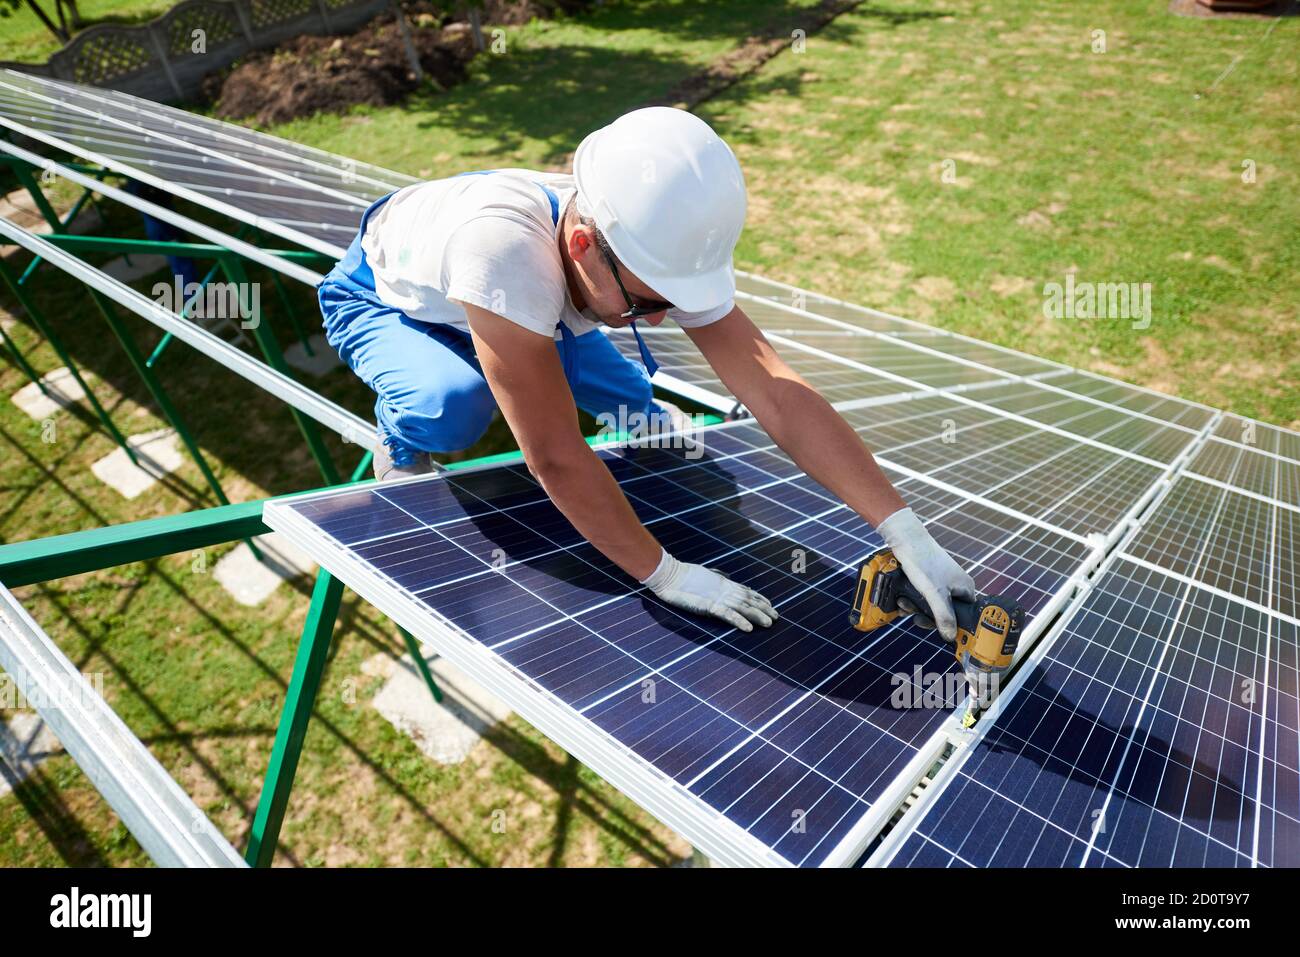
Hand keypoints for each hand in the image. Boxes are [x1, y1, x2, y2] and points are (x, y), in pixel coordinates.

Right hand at [639, 548, 777, 632]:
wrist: (670, 576)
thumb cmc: (683, 575)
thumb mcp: (704, 575)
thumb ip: (716, 576)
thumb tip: (724, 576)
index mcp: (724, 583)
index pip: (747, 592)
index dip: (760, 598)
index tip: (771, 605)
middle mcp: (725, 590)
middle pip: (749, 600)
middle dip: (764, 608)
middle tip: (777, 617)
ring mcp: (718, 598)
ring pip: (743, 608)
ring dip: (757, 616)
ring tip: (769, 623)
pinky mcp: (709, 606)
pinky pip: (728, 615)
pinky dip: (739, 621)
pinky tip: (748, 628)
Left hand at [876, 507, 976, 641]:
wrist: (906, 539)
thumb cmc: (923, 563)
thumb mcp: (934, 594)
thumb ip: (944, 616)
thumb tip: (950, 636)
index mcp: (966, 588)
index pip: (964, 616)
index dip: (949, 624)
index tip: (935, 626)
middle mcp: (956, 585)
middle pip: (945, 613)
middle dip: (927, 616)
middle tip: (915, 616)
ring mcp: (942, 581)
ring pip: (931, 605)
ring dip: (916, 608)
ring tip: (904, 603)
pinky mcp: (929, 578)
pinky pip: (923, 596)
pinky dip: (913, 599)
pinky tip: (902, 598)